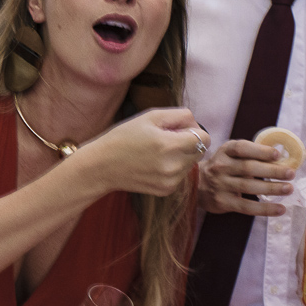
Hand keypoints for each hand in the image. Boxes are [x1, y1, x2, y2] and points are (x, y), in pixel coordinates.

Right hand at [83, 108, 207, 196]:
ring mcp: (170, 181)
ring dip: (180, 156)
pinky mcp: (166, 190)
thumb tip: (196, 124)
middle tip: (165, 140)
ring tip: (156, 153)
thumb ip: (179, 115)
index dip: (193, 130)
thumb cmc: (123, 137)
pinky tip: (152, 165)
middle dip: (188, 143)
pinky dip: (171, 168)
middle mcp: (173, 166)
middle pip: (200, 151)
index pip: (204, 137)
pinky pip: (180, 175)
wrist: (101, 166)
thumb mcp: (150, 117)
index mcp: (170, 145)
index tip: (176, 130)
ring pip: (190, 164)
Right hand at [198, 138, 294, 215]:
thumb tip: (281, 159)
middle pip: (248, 168)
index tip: (277, 154)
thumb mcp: (231, 154)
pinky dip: (265, 208)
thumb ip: (250, 154)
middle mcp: (221, 166)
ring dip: (272, 188)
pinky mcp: (223, 202)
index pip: (242, 148)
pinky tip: (280, 209)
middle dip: (272, 170)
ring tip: (289, 188)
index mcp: (225, 151)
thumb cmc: (222, 167)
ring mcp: (221, 185)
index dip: (260, 151)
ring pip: (249, 187)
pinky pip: (246, 206)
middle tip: (291, 173)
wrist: (196, 183)